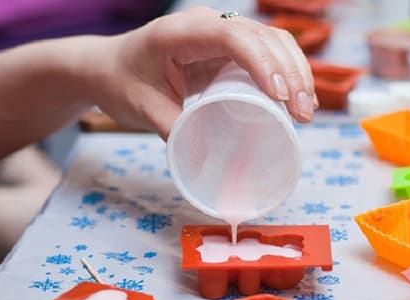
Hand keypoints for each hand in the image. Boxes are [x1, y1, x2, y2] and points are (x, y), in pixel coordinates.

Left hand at [90, 7, 315, 137]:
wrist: (105, 69)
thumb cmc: (119, 84)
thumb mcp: (144, 111)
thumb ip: (176, 133)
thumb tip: (208, 164)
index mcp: (180, 33)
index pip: (233, 37)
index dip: (262, 63)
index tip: (279, 96)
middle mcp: (204, 25)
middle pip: (261, 36)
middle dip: (289, 72)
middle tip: (302, 114)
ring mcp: (216, 33)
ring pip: (268, 40)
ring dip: (292, 71)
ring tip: (304, 110)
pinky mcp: (222, 48)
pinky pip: (261, 51)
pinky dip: (281, 71)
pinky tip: (292, 98)